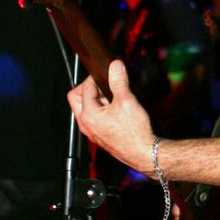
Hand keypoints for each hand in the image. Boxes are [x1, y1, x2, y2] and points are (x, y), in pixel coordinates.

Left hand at [68, 59, 154, 173]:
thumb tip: (115, 66)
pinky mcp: (99, 135)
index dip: (95, 77)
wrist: (144, 152)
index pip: (84, 88)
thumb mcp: (126, 100)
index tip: (107, 73)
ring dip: (95, 99)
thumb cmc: (135, 134)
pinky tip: (115, 108)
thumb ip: (118, 80)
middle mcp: (86, 125)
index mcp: (88, 115)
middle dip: (88, 88)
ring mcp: (91, 131)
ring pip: (84, 108)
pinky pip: (93, 117)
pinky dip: (100, 109)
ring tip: (112, 97)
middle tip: (103, 85)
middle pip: (76, 97)